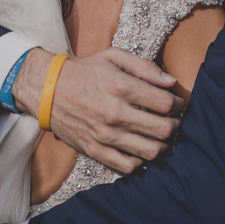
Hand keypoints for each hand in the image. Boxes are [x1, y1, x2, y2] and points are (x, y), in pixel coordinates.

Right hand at [13, 48, 184, 173]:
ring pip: (150, 151)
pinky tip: (141, 148)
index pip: (166, 104)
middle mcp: (115, 113)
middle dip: (176, 126)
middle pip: (163, 129)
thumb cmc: (83, 71)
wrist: (46, 89)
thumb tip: (171, 82)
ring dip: (164, 145)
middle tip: (174, 121)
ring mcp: (105, 135)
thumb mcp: (113, 57)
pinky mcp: (95, 150)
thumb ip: (145, 67)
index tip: (178, 103)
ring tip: (162, 137)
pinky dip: (141, 161)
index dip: (179, 104)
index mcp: (121, 87)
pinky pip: (128, 166)